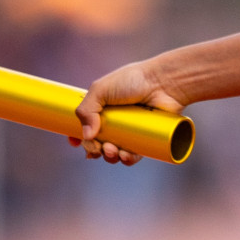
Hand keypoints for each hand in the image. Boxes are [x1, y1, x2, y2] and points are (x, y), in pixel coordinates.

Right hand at [68, 60, 185, 164]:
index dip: (78, 137)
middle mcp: (116, 120)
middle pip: (98, 143)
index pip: (85, 126)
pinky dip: (128, 159)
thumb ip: (86, 110)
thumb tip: (86, 137)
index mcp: (102, 108)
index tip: (74, 142)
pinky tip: (125, 156)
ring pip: (116, 152)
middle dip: (94, 150)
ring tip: (111, 150)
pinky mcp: (147, 138)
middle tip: (97, 148)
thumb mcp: (101, 89)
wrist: (164, 82)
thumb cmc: (133, 80)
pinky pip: (135, 154)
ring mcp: (131, 130)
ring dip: (110, 156)